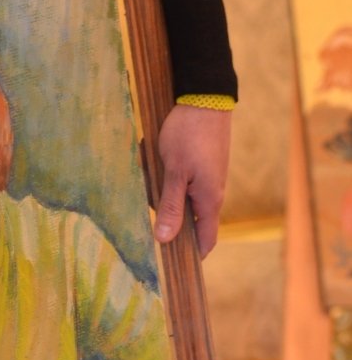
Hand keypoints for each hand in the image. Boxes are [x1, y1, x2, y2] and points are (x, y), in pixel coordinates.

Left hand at [154, 104, 231, 258]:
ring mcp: (207, 179)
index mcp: (209, 200)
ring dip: (162, 190)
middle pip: (187, 220)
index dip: (192, 256)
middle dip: (166, 213)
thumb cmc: (189, 134)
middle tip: (148, 193)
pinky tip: (155, 159)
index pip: (205, 241)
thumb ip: (170, 207)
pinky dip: (165, 176)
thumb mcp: (173, 173)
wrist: (204, 96)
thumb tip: (164, 240)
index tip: (174, 263)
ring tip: (151, 165)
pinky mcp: (200, 166)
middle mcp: (211, 193)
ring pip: (180, 198)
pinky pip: (179, 181)